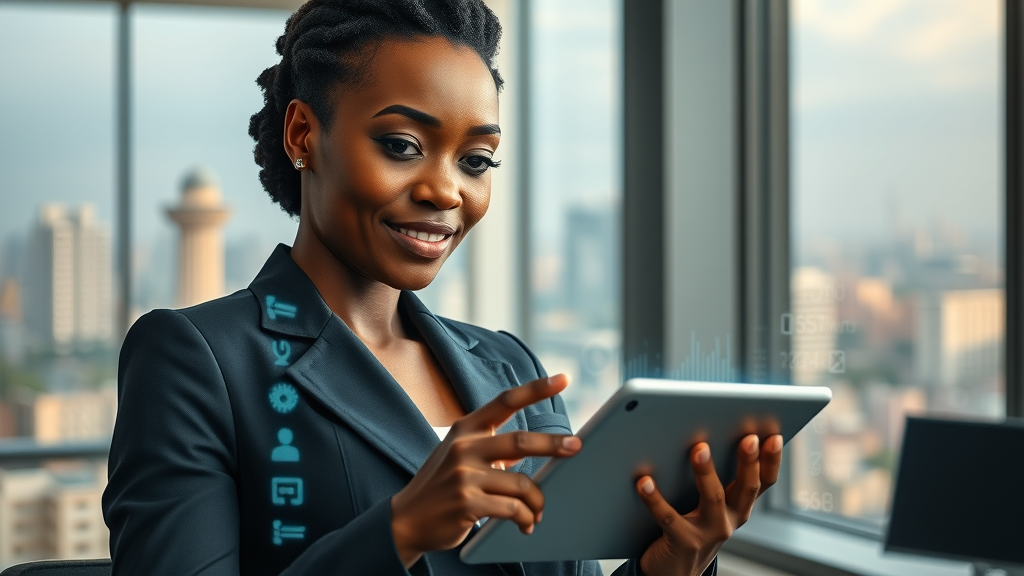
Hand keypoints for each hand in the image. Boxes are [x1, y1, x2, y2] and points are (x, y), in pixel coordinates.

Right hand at [390, 374, 581, 567]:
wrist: (406, 519)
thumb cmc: (441, 486)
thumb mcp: (460, 455)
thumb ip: (492, 446)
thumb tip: (535, 447)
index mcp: (465, 429)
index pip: (505, 401)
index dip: (536, 389)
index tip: (563, 379)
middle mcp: (464, 447)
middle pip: (521, 441)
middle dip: (554, 444)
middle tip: (575, 447)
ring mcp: (464, 475)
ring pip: (521, 483)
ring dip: (537, 501)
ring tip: (538, 512)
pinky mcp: (467, 503)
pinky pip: (512, 509)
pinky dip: (525, 519)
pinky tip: (525, 525)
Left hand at [634, 434, 783, 575]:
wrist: (674, 573)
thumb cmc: (691, 530)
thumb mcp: (712, 509)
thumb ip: (716, 481)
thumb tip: (706, 437)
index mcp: (738, 509)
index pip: (764, 483)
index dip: (771, 461)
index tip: (774, 437)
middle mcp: (729, 521)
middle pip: (746, 488)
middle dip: (749, 462)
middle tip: (749, 438)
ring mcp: (708, 533)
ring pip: (712, 498)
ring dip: (706, 471)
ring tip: (699, 448)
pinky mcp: (683, 542)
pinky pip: (668, 517)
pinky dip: (655, 498)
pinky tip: (645, 481)